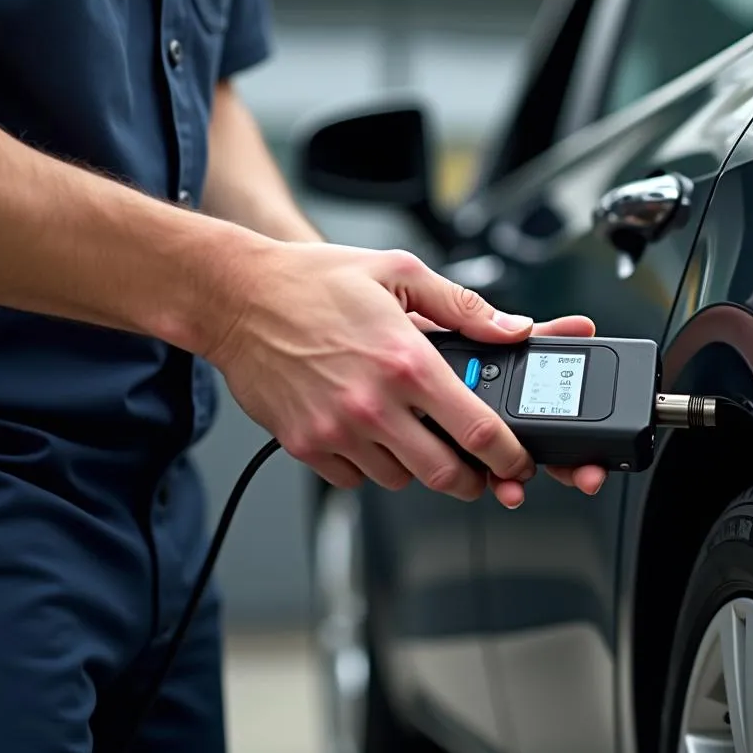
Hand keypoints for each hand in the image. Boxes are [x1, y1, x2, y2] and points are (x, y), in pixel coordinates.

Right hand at [208, 243, 541, 506]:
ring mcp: (337, 430)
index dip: (508, 457)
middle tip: (475, 469)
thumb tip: (512, 328)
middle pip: (444, 475)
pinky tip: (367, 432)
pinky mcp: (306, 445)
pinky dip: (369, 466)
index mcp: (407, 361)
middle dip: (471, 479)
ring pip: (398, 480)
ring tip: (411, 433)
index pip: (477, 430)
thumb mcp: (399, 273)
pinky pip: (354, 479)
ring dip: (415, 465)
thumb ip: (462, 307)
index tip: (515, 463)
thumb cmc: (313, 282)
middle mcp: (373, 404)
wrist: (236, 297)